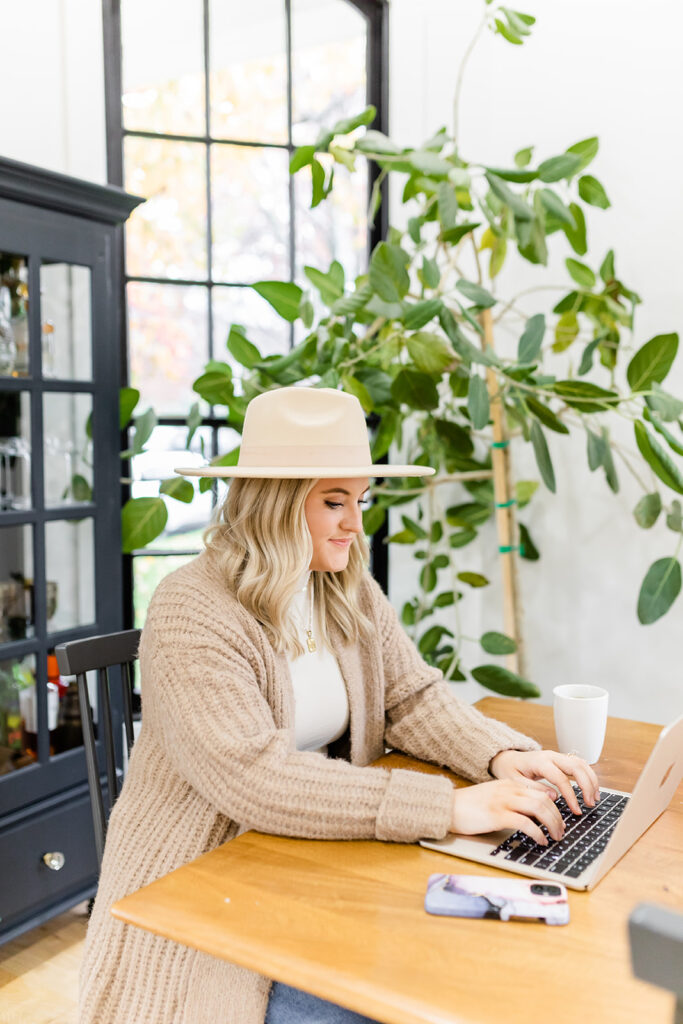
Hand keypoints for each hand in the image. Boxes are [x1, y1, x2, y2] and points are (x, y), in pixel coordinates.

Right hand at [449, 779, 564, 844]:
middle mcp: (509, 790)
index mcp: (509, 784)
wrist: (448, 806)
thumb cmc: (468, 806)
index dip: (554, 808)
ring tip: (555, 837)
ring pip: (539, 809)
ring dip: (552, 825)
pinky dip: (537, 833)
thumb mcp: (493, 797)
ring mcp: (503, 801)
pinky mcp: (497, 815)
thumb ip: (512, 801)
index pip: (541, 792)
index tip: (559, 820)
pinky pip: (525, 823)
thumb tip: (533, 815)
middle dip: (557, 818)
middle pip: (544, 800)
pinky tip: (540, 841)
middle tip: (561, 832)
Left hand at [488, 748, 599, 814]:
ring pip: (581, 763)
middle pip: (576, 767)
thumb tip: (554, 796)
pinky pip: (579, 763)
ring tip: (595, 797)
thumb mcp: (515, 781)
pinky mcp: (560, 759)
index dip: (571, 795)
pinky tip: (592, 788)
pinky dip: (588, 774)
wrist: (507, 758)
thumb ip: (533, 788)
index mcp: (540, 762)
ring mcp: (557, 756)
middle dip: (587, 785)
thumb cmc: (510, 770)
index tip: (577, 810)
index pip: (561, 778)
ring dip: (591, 779)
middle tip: (590, 803)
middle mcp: (551, 756)